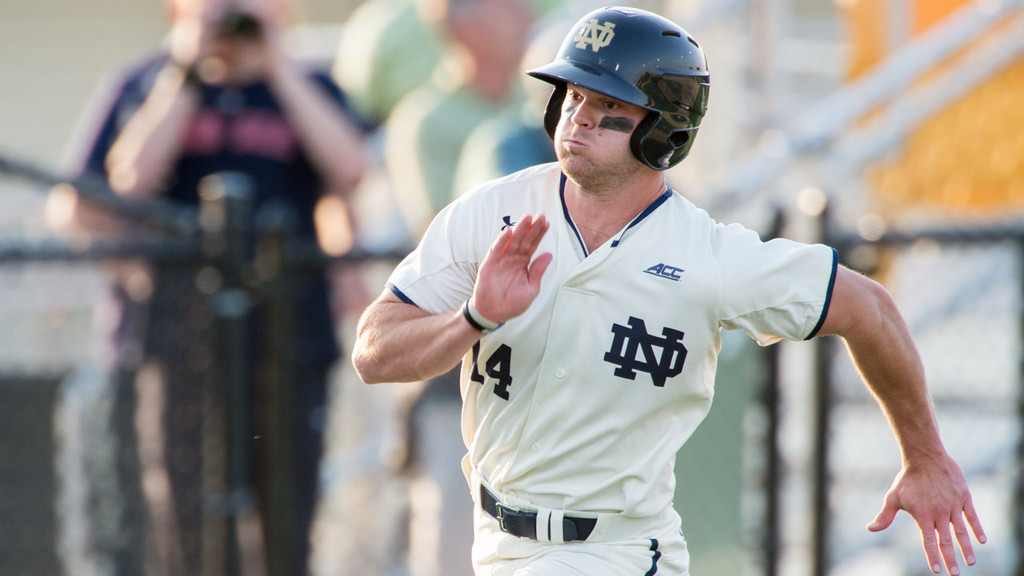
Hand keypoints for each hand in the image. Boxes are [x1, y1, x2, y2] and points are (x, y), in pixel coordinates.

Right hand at [471, 214, 551, 324]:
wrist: (495, 313)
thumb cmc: (513, 302)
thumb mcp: (531, 288)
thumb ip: (538, 271)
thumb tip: (549, 254)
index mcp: (523, 263)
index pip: (533, 245)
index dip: (539, 234)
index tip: (547, 223)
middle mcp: (513, 259)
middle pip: (524, 240)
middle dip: (532, 228)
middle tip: (540, 216)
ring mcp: (501, 260)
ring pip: (511, 242)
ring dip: (519, 230)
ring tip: (527, 218)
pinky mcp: (489, 264)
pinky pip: (496, 250)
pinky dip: (502, 241)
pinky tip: (509, 232)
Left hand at [868, 455, 985, 574]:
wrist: (925, 456)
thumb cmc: (907, 479)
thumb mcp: (893, 497)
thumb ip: (885, 516)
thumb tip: (870, 528)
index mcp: (923, 515)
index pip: (929, 541)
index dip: (933, 557)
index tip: (937, 571)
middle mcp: (940, 512)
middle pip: (946, 540)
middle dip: (951, 559)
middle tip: (955, 574)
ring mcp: (953, 505)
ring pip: (961, 531)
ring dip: (966, 548)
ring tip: (970, 562)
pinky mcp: (964, 497)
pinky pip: (972, 516)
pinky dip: (977, 529)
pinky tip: (982, 541)